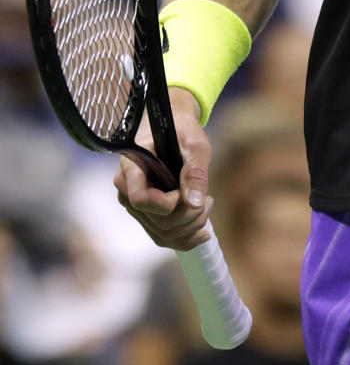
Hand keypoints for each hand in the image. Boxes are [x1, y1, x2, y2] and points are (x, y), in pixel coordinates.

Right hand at [114, 88, 213, 251]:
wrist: (174, 126)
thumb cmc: (182, 130)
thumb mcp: (194, 144)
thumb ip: (194, 171)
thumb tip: (194, 203)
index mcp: (131, 167)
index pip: (140, 199)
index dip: (166, 203)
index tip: (184, 191)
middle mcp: (127, 190)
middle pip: (156, 221)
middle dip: (188, 216)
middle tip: (208, 200)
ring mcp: (136, 205)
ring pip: (161, 233)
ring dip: (190, 227)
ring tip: (207, 205)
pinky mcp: (148, 214)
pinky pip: (163, 237)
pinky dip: (185, 239)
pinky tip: (203, 232)